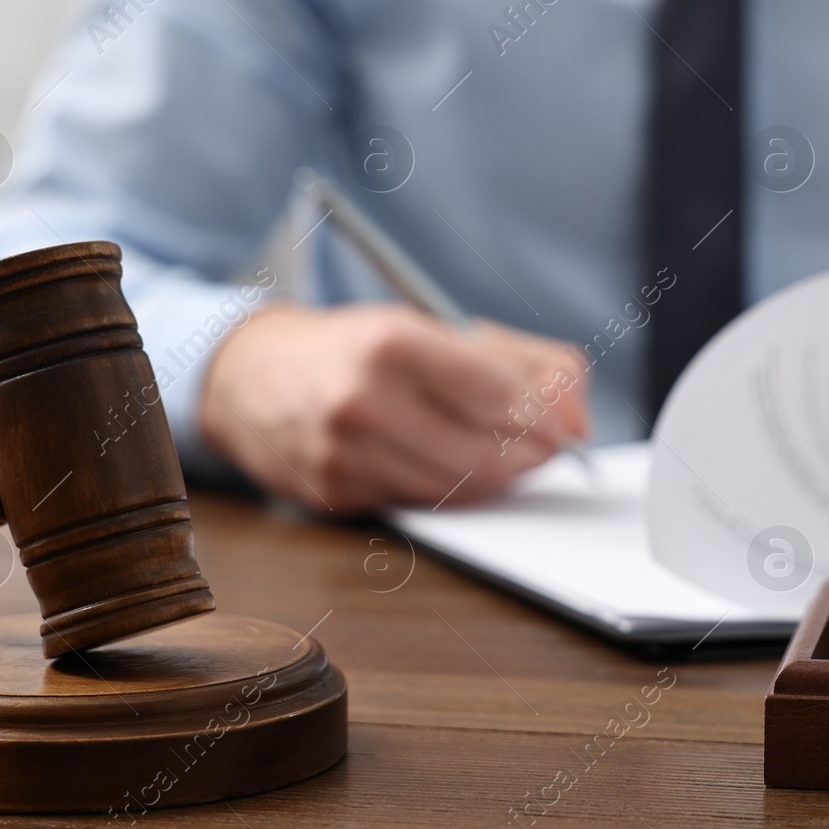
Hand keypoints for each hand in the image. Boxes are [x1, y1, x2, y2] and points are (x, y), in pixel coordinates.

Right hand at [198, 303, 589, 512]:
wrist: (251, 376)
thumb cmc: (354, 346)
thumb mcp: (433, 324)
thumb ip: (521, 361)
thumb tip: (578, 416)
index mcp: (392, 342)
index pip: (500, 394)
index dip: (546, 415)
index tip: (566, 423)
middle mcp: (362, 400)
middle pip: (484, 454)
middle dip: (530, 455)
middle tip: (546, 446)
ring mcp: (345, 455)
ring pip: (457, 489)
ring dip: (495, 476)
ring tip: (502, 451)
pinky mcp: (335, 496)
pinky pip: (420, 504)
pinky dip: (448, 489)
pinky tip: (448, 462)